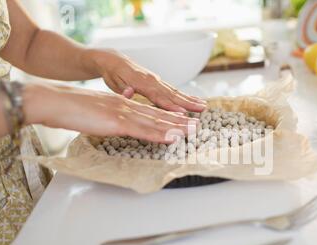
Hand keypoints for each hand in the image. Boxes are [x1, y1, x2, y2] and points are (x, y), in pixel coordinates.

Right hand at [23, 84, 197, 142]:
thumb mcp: (97, 110)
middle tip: (196, 126)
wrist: (55, 101)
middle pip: (157, 114)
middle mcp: (126, 105)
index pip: (149, 110)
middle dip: (178, 121)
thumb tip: (122, 115)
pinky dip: (159, 134)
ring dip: (175, 127)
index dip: (167, 116)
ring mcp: (122, 112)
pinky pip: (142, 129)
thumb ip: (111, 113)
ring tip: (192, 131)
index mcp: (122, 102)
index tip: (182, 120)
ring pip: (154, 121)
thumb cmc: (71, 107)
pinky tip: (172, 137)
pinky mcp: (116, 121)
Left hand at [90, 50, 206, 112]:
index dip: (170, 106)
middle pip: (172, 94)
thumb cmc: (112, 74)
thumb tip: (129, 92)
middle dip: (187, 103)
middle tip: (201, 110)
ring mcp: (157, 80)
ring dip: (190, 99)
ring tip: (204, 106)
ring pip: (176, 92)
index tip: (182, 113)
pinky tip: (195, 101)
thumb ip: (123, 90)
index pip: (158, 96)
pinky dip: (186, 96)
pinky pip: (174, 90)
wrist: (113, 60)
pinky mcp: (159, 82)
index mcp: (141, 82)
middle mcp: (152, 80)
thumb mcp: (113, 83)